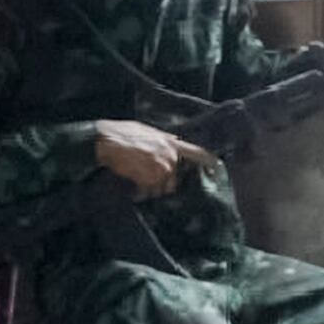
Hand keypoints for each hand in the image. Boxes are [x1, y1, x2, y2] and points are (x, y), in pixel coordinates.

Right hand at [92, 117, 208, 198]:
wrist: (106, 140)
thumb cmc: (121, 133)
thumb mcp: (147, 131)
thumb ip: (162, 141)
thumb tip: (170, 147)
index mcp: (170, 142)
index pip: (197, 153)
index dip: (209, 162)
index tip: (217, 169)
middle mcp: (170, 155)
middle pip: (174, 180)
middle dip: (161, 183)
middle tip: (144, 178)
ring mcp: (162, 168)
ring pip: (161, 188)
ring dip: (149, 188)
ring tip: (134, 177)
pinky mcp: (151, 179)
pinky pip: (148, 192)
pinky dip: (139, 191)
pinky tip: (131, 183)